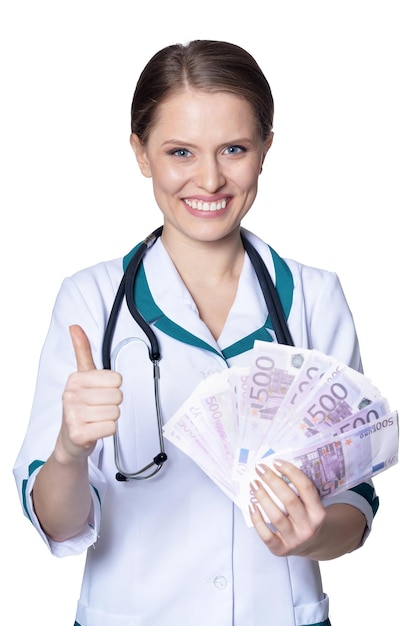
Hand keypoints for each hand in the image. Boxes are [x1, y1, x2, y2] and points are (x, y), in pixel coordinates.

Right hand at [57, 325, 122, 461]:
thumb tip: (75, 327)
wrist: (70, 438)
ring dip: (110, 417)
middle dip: (113, 404)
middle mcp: (71, 395)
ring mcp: (73, 415)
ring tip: (96, 418)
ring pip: (115, 412)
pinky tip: (96, 429)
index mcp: (75, 379)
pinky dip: (108, 430)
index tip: (100, 392)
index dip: (113, 387)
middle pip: (118, 396)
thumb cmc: (80, 406)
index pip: (116, 379)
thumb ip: (82, 351)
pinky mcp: (79, 433)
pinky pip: (111, 427)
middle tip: (99, 408)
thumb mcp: (82, 377)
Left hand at [249, 460, 325, 557]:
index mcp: (318, 512)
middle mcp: (308, 527)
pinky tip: (251, 505)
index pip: (305, 487)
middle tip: (260, 468)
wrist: (315, 544)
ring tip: (253, 483)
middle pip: (288, 500)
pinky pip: (266, 535)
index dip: (290, 472)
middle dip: (272, 481)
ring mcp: (295, 540)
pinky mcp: (281, 550)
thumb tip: (275, 468)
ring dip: (262, 497)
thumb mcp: (312, 504)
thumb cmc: (308, 517)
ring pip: (276, 516)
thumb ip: (300, 490)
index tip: (276, 462)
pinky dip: (257, 519)